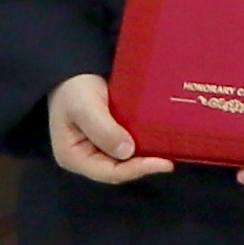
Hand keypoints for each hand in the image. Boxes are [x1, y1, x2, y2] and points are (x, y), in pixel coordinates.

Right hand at [43, 73, 174, 185]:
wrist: (76, 71)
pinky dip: (145, 145)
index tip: (163, 163)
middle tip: (169, 159)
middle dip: (144, 165)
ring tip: (170, 151)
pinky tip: (161, 141)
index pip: (108, 173)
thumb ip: (103, 129)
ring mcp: (99, 149)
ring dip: (147, 157)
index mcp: (73, 156)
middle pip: (119, 170)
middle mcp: (86, 158)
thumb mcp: (85, 106)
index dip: (136, 170)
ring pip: (127, 160)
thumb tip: (127, 151)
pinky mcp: (111, 139)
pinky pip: (130, 147)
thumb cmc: (74, 88)